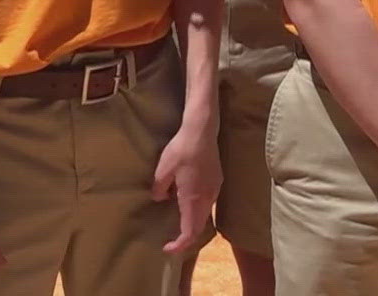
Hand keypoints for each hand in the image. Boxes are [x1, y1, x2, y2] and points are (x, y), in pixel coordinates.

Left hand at [152, 124, 220, 254]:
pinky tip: (186, 199)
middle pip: (199, 226)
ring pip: (204, 214)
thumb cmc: (180, 150)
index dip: (179, 245)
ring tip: (177, 220)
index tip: (167, 248)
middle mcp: (207, 197)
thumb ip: (160, 189)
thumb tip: (161, 198)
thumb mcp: (162, 170)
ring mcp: (214, 189)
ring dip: (191, 221)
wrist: (201, 130)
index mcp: (193, 199)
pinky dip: (196, 208)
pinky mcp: (217, 180)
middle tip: (171, 239)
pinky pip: (207, 202)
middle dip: (185, 236)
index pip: (189, 232)